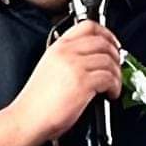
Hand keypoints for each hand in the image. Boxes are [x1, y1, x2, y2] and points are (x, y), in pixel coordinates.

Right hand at [12, 20, 122, 140]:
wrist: (28, 119)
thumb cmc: (37, 102)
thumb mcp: (49, 69)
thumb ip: (68, 60)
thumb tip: (92, 61)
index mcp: (58, 47)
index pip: (88, 26)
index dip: (107, 34)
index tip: (113, 44)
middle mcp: (67, 53)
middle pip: (103, 42)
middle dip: (116, 56)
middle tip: (117, 68)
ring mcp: (75, 66)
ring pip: (109, 60)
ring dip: (116, 74)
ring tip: (113, 85)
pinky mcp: (82, 82)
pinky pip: (109, 78)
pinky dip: (115, 87)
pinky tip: (110, 94)